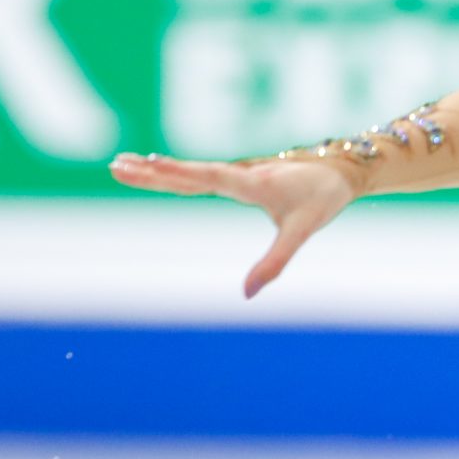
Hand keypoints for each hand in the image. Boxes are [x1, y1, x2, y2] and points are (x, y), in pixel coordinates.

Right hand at [108, 152, 355, 297]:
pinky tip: (159, 169)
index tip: (149, 164)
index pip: (209, 176)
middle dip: (154, 171)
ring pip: (192, 172)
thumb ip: (275, 262)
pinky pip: (200, 175)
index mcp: (253, 183)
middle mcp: (240, 174)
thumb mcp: (302, 232)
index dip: (179, 171)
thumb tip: (247, 294)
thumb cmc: (322, 199)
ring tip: (123, 164)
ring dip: (158, 168)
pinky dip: (176, 172)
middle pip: (190, 172)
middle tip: (116, 165)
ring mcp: (238, 174)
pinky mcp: (239, 177)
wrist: (341, 171)